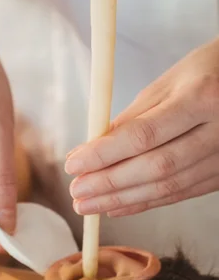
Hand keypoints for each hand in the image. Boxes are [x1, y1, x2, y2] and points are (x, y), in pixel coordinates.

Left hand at [65, 37, 218, 216]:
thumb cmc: (208, 72)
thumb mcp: (168, 83)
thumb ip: (132, 118)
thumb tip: (93, 148)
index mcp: (201, 98)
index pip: (143, 134)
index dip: (104, 154)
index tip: (74, 164)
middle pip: (155, 167)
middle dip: (109, 184)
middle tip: (76, 192)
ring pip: (168, 187)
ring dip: (123, 200)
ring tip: (88, 205)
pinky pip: (180, 194)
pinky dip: (146, 202)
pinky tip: (119, 207)